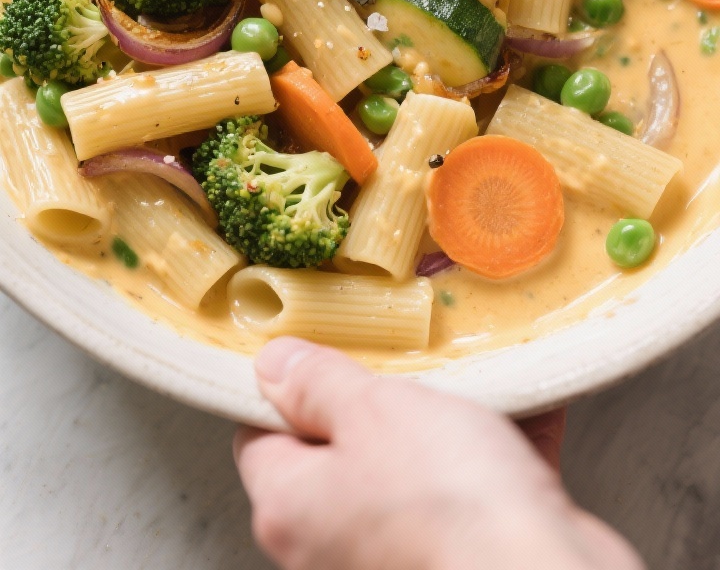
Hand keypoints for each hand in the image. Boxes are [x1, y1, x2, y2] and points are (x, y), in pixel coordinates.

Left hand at [235, 337, 643, 569]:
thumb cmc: (447, 504)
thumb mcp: (371, 409)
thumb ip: (317, 384)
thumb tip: (273, 365)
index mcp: (291, 508)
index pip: (259, 436)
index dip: (286, 384)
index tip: (317, 344)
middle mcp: (332, 545)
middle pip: (338, 450)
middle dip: (375, 397)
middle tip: (399, 352)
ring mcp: (397, 556)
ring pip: (410, 468)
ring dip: (442, 420)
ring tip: (468, 370)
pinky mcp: (459, 556)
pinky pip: (471, 490)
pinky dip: (496, 447)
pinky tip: (522, 403)